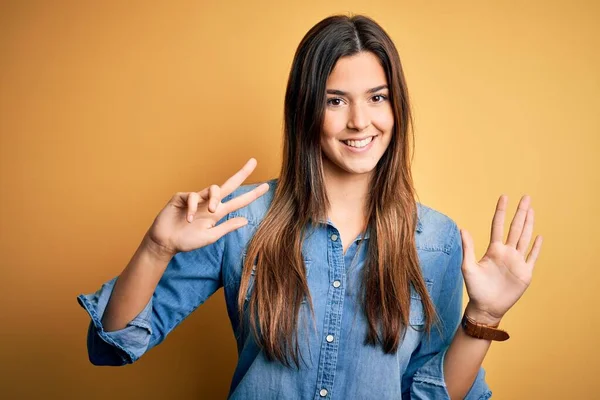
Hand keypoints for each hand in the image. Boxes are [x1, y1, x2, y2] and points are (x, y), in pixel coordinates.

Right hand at [144, 158, 268, 257]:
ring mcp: (196, 199)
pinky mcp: (182, 197)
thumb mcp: (210, 236)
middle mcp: (209, 203)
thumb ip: (227, 227)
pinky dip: (193, 208)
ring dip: (216, 198)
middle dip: (242, 173)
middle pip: (229, 185)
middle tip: (254, 161)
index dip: (252, 194)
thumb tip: (246, 220)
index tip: (266, 186)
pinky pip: (193, 196)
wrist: (165, 243)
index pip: (239, 202)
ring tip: (212, 211)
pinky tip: (188, 219)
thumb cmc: (187, 241)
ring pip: (213, 188)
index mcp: (218, 213)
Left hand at [460, 195, 542, 325]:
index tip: (504, 197)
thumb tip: (462, 228)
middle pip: (516, 228)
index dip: (501, 211)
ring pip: (525, 238)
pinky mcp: (525, 273)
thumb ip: (468, 248)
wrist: (486, 306)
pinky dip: (536, 247)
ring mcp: (517, 261)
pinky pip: (532, 257)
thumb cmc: (475, 288)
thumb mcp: (468, 267)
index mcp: (493, 249)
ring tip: (532, 210)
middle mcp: (507, 252)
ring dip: (529, 224)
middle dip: (521, 212)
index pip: (498, 225)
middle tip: (526, 196)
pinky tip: (539, 236)